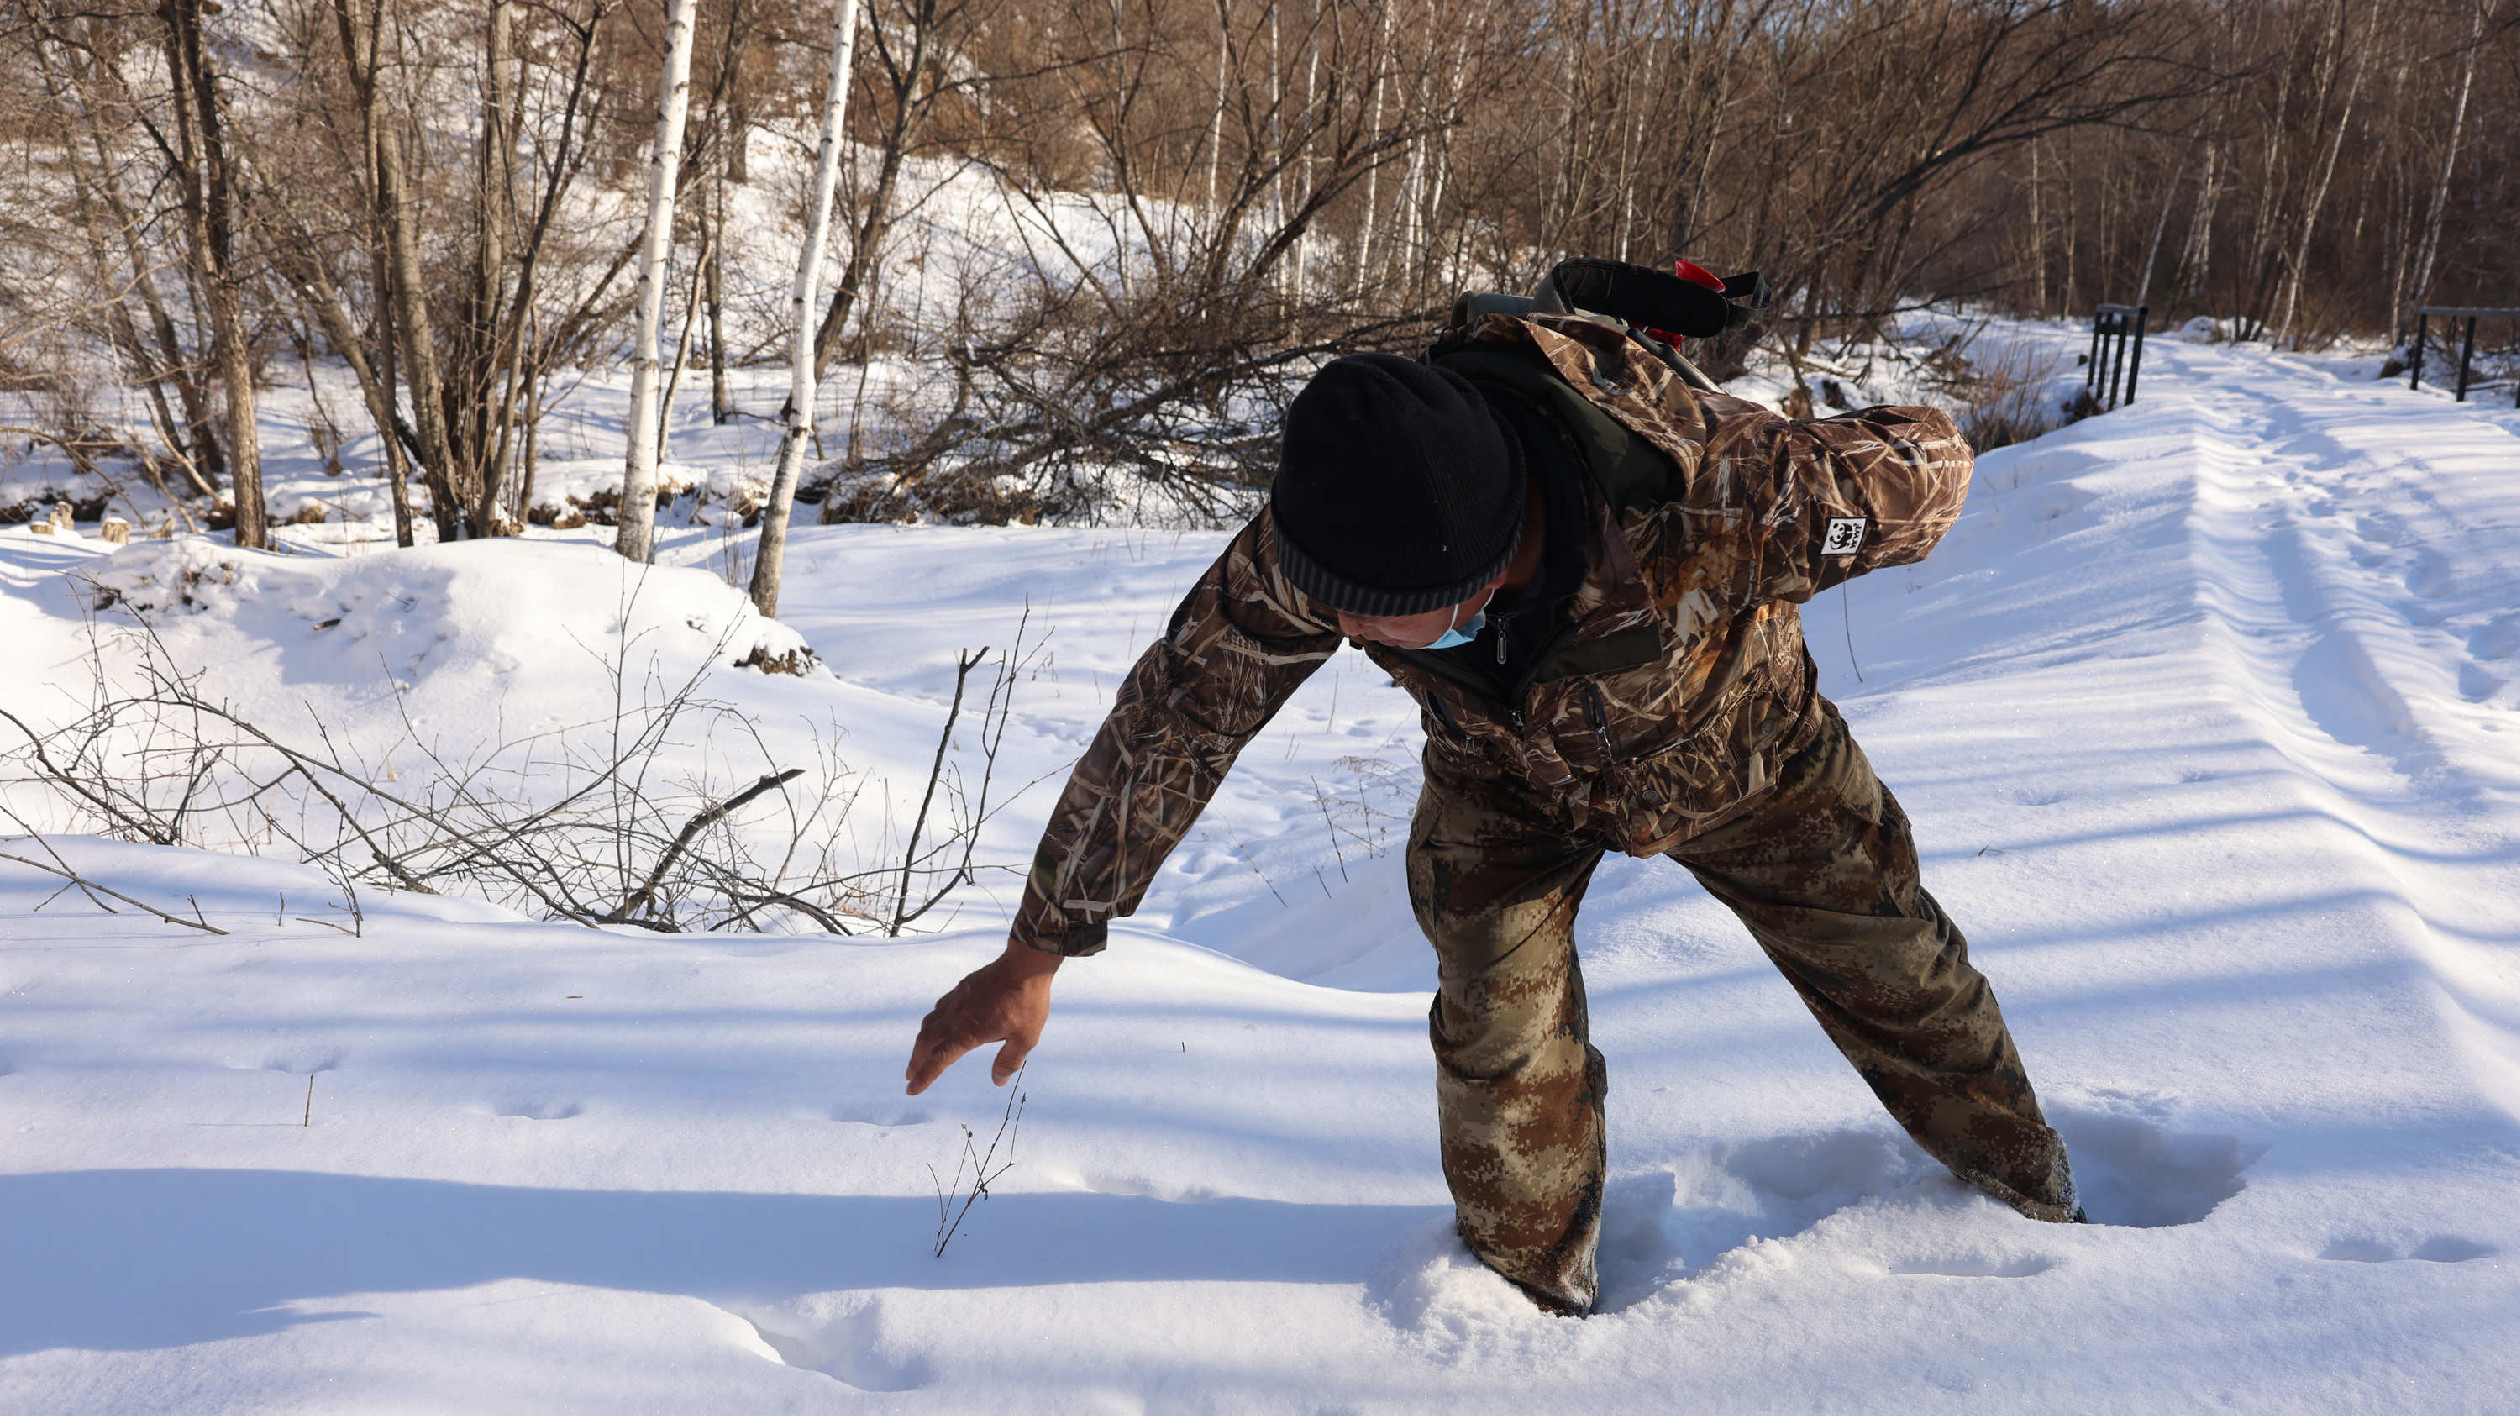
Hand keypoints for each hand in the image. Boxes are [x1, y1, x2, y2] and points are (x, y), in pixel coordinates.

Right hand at [904, 940, 1061, 1094]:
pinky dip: (932, 1022)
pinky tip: (938, 1025)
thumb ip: (1009, 1061)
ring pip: (929, 1023)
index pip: (939, 1060)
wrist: (1024, 966)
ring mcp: (957, 1000)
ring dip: (921, 1042)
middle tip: (910, 1074)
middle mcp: (956, 1017)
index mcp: (967, 1033)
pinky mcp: (962, 988)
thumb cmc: (1026, 1002)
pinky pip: (939, 1009)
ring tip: (920, 1053)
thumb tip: (997, 1081)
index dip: (924, 1077)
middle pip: (926, 1042)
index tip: (912, 1089)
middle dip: (916, 1061)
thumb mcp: (1025, 1038)